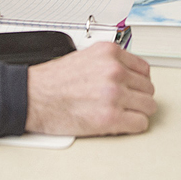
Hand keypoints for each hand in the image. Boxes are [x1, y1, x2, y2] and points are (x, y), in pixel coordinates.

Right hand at [26, 42, 156, 135]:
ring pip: (148, 106)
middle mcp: (114, 71)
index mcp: (109, 53)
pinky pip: (140, 123)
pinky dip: (133, 126)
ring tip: (123, 114)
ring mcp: (114, 94)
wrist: (32, 97)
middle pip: (148, 88)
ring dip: (137, 112)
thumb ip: (109, 63)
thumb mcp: (85, 57)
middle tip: (126, 104)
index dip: (138, 82)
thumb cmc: (52, 81)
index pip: (144, 69)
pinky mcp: (110, 118)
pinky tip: (121, 124)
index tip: (133, 89)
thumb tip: (129, 75)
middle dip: (138, 98)